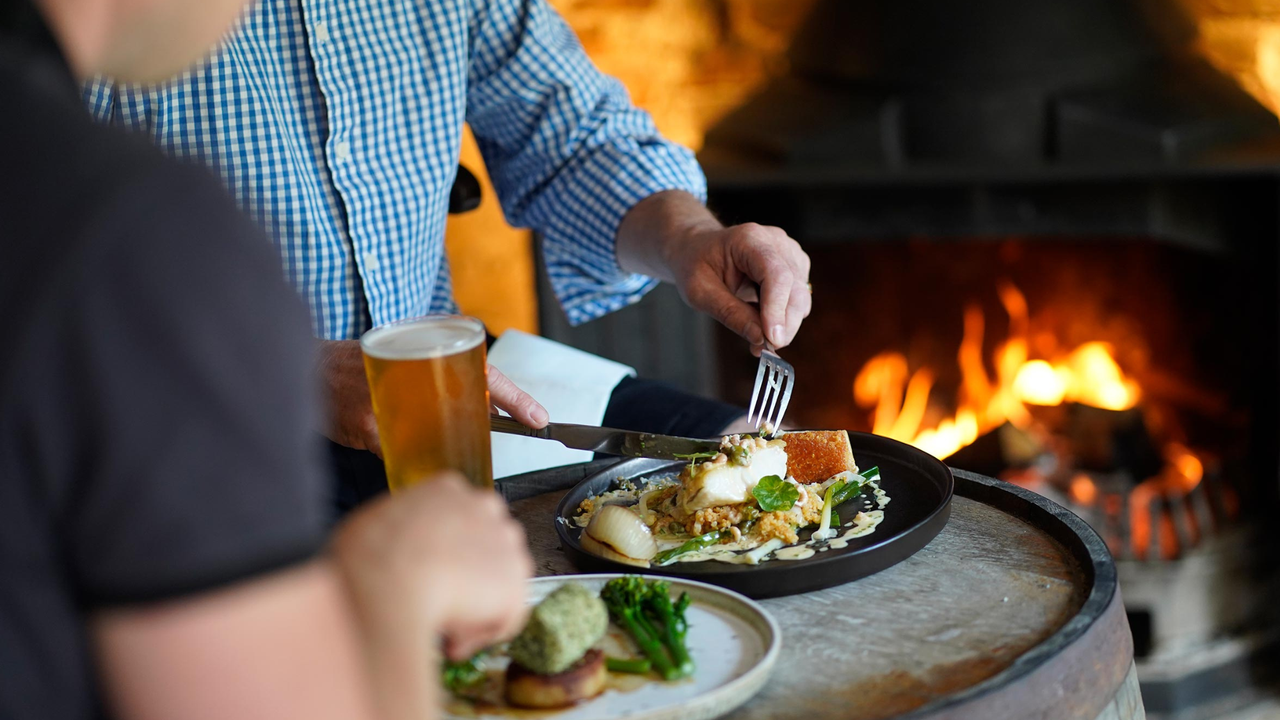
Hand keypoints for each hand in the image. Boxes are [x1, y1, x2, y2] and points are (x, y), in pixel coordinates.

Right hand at [316, 341, 550, 456]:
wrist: (313, 368)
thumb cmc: (367, 367)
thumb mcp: (410, 363)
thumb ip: (445, 384)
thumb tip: (488, 416)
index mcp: (432, 349)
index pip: (486, 374)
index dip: (515, 398)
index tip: (540, 418)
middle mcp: (414, 369)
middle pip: (466, 406)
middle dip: (484, 429)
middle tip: (492, 443)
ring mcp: (390, 399)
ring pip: (433, 437)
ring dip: (442, 449)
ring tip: (444, 453)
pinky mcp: (365, 424)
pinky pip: (398, 452)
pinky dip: (405, 458)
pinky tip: (400, 454)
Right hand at [331, 473, 532, 660]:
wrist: (389, 578)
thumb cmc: (368, 555)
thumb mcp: (377, 526)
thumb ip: (402, 534)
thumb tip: (400, 558)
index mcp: (448, 488)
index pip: (460, 520)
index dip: (446, 555)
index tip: (428, 577)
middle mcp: (485, 507)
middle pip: (487, 547)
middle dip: (469, 577)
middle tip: (440, 605)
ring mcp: (506, 543)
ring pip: (498, 583)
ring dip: (476, 607)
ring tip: (443, 628)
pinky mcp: (515, 583)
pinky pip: (505, 618)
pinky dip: (481, 635)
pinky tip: (454, 642)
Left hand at [615, 190, 810, 348]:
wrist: (697, 248)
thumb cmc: (695, 264)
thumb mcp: (700, 292)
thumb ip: (730, 313)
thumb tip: (760, 339)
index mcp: (749, 240)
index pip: (776, 275)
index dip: (777, 309)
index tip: (771, 339)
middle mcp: (776, 242)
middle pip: (795, 289)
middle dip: (783, 325)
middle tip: (763, 349)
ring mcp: (789, 253)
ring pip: (801, 297)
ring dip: (784, 324)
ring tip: (758, 339)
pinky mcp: (794, 267)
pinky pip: (798, 299)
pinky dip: (784, 318)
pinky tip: (763, 325)